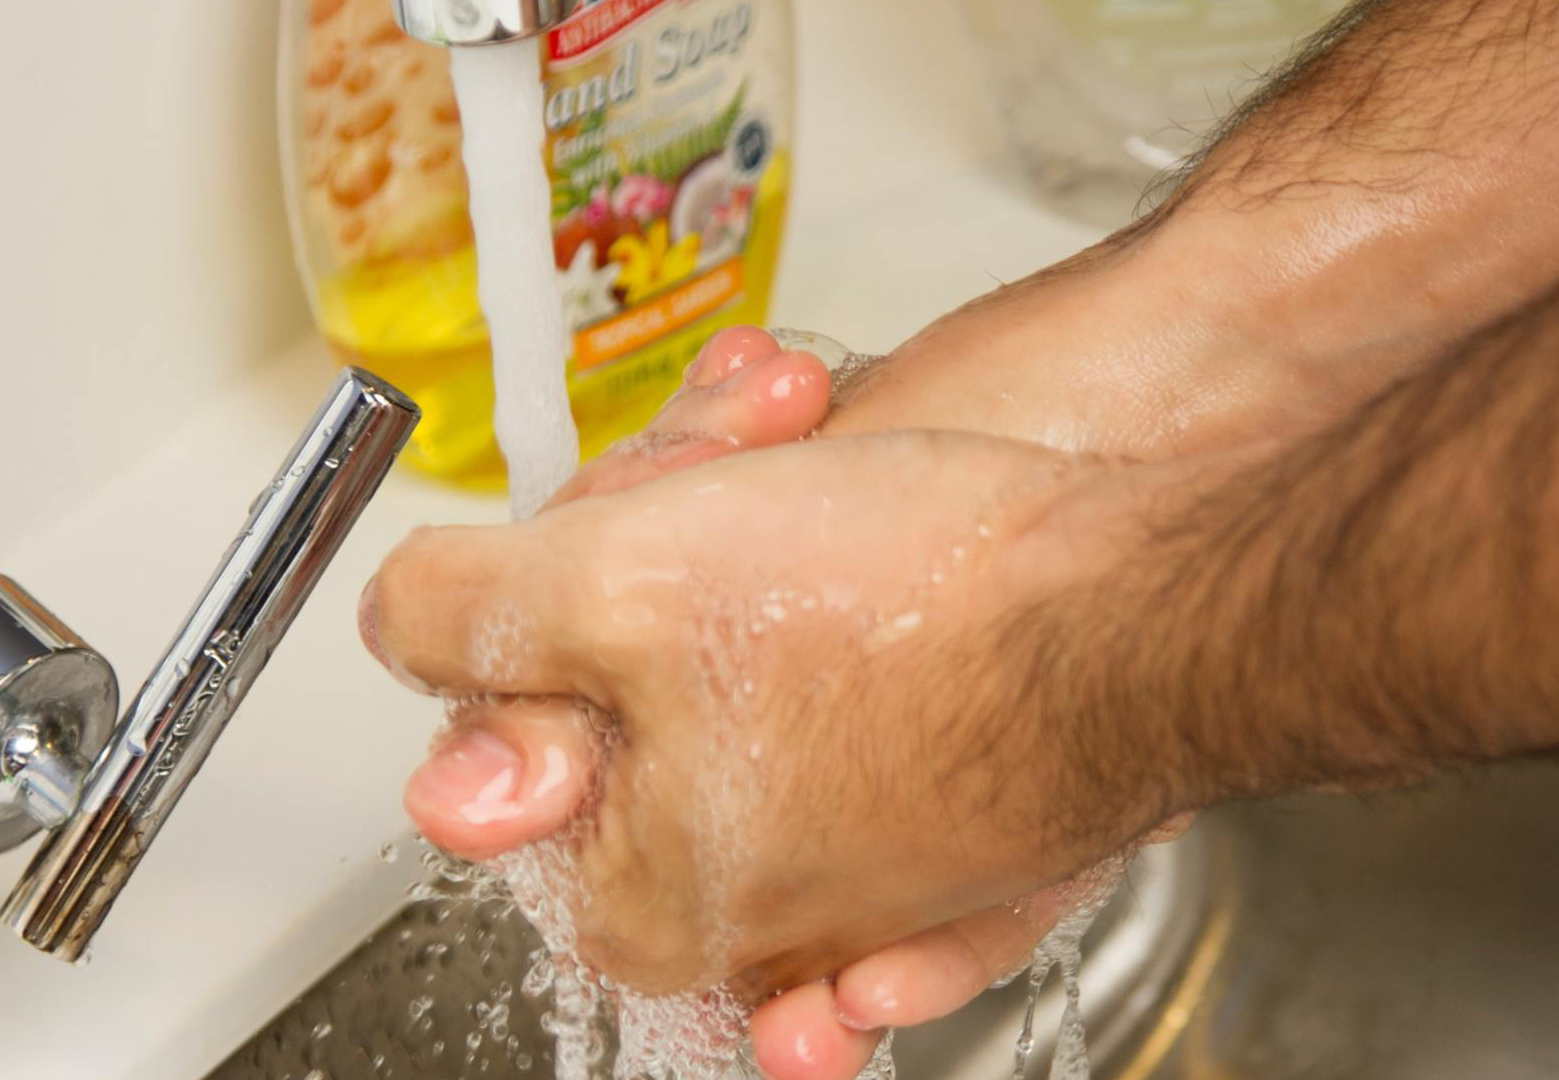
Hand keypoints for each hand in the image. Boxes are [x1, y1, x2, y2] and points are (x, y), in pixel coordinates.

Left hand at [366, 328, 1208, 1077]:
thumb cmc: (923, 618)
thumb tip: (402, 628)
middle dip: (662, 557)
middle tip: (732, 465)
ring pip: (748, 670)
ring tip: (805, 442)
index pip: (522, 768)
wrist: (1156, 606)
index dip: (542, 621)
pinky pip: (856, 681)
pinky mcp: (966, 805)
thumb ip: (469, 617)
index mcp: (654, 898)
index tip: (601, 541)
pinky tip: (821, 464)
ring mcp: (879, 866)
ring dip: (757, 535)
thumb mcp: (622, 582)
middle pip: (643, 709)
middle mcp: (768, 912)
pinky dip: (835, 574)